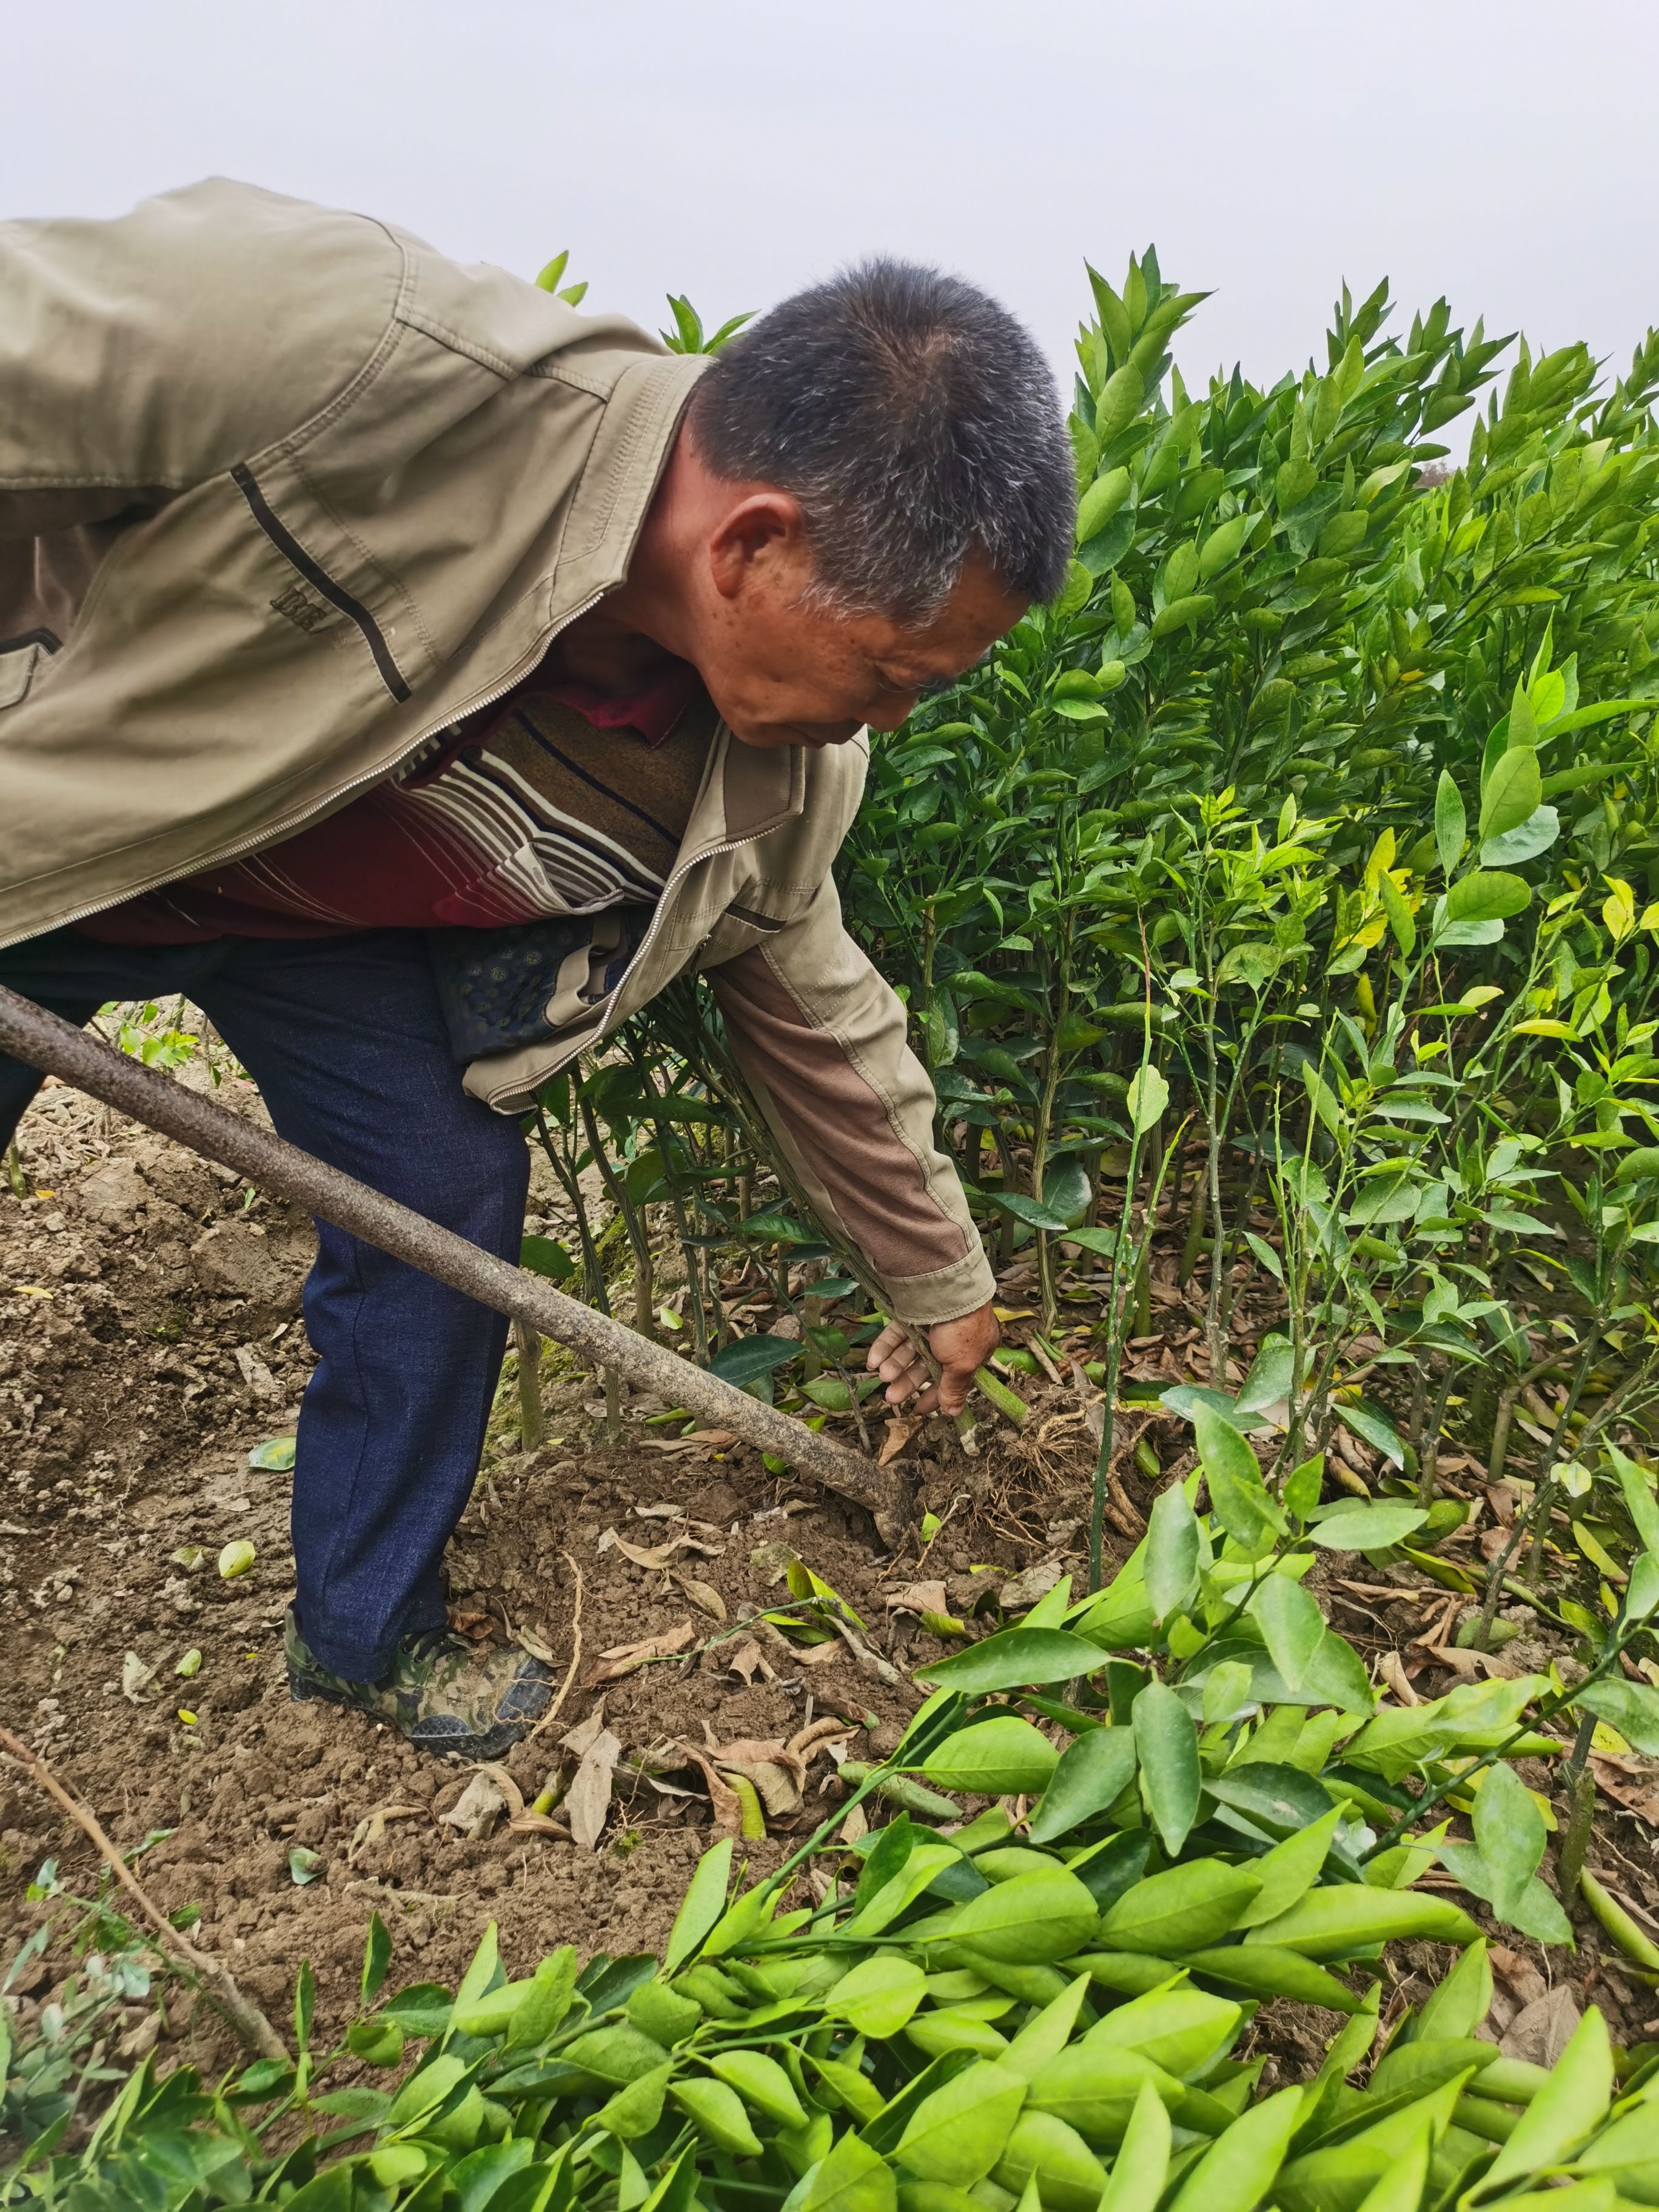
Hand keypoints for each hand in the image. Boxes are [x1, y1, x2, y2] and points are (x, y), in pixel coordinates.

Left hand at [866, 1302, 1000, 1418]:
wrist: (946, 1289)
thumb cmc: (962, 1330)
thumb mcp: (962, 1364)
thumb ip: (955, 1389)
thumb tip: (954, 1412)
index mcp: (971, 1352)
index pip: (951, 1379)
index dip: (934, 1396)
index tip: (917, 1409)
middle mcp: (951, 1340)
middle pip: (926, 1366)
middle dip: (908, 1382)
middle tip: (891, 1397)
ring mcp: (931, 1326)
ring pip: (910, 1351)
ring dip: (895, 1365)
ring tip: (882, 1376)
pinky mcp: (912, 1313)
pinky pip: (897, 1334)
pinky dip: (885, 1347)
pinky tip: (874, 1360)